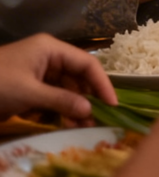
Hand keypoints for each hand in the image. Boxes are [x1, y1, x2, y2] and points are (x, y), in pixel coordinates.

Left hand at [0, 34, 115, 121]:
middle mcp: (48, 57)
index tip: (112, 105)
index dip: (102, 84)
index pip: (87, 63)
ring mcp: (37, 72)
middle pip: (77, 77)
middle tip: (95, 122)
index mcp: (51, 49)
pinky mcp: (27, 87)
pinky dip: (56, 110)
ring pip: (65, 89)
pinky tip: (60, 124)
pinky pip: (50, 97)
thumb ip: (61, 101)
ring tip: (79, 127)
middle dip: (86, 99)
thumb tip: (89, 111)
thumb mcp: (28, 94)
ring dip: (72, 108)